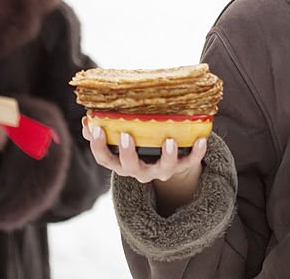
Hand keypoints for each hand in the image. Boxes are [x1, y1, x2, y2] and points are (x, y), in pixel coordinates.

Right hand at [82, 121, 205, 214]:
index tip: (96, 129)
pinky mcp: (180, 167)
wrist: (165, 162)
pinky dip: (197, 152)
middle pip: (130, 167)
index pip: (105, 159)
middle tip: (126, 136)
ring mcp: (161, 171)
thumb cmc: (138, 145)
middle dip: (127, 153)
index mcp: (121, 163)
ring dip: (167, 155)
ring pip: (164, 168)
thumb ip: (103, 132)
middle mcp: (139, 171)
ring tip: (170, 140)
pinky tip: (202, 139)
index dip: (98, 146)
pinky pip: (190, 162)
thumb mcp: (120, 141)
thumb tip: (87, 119)